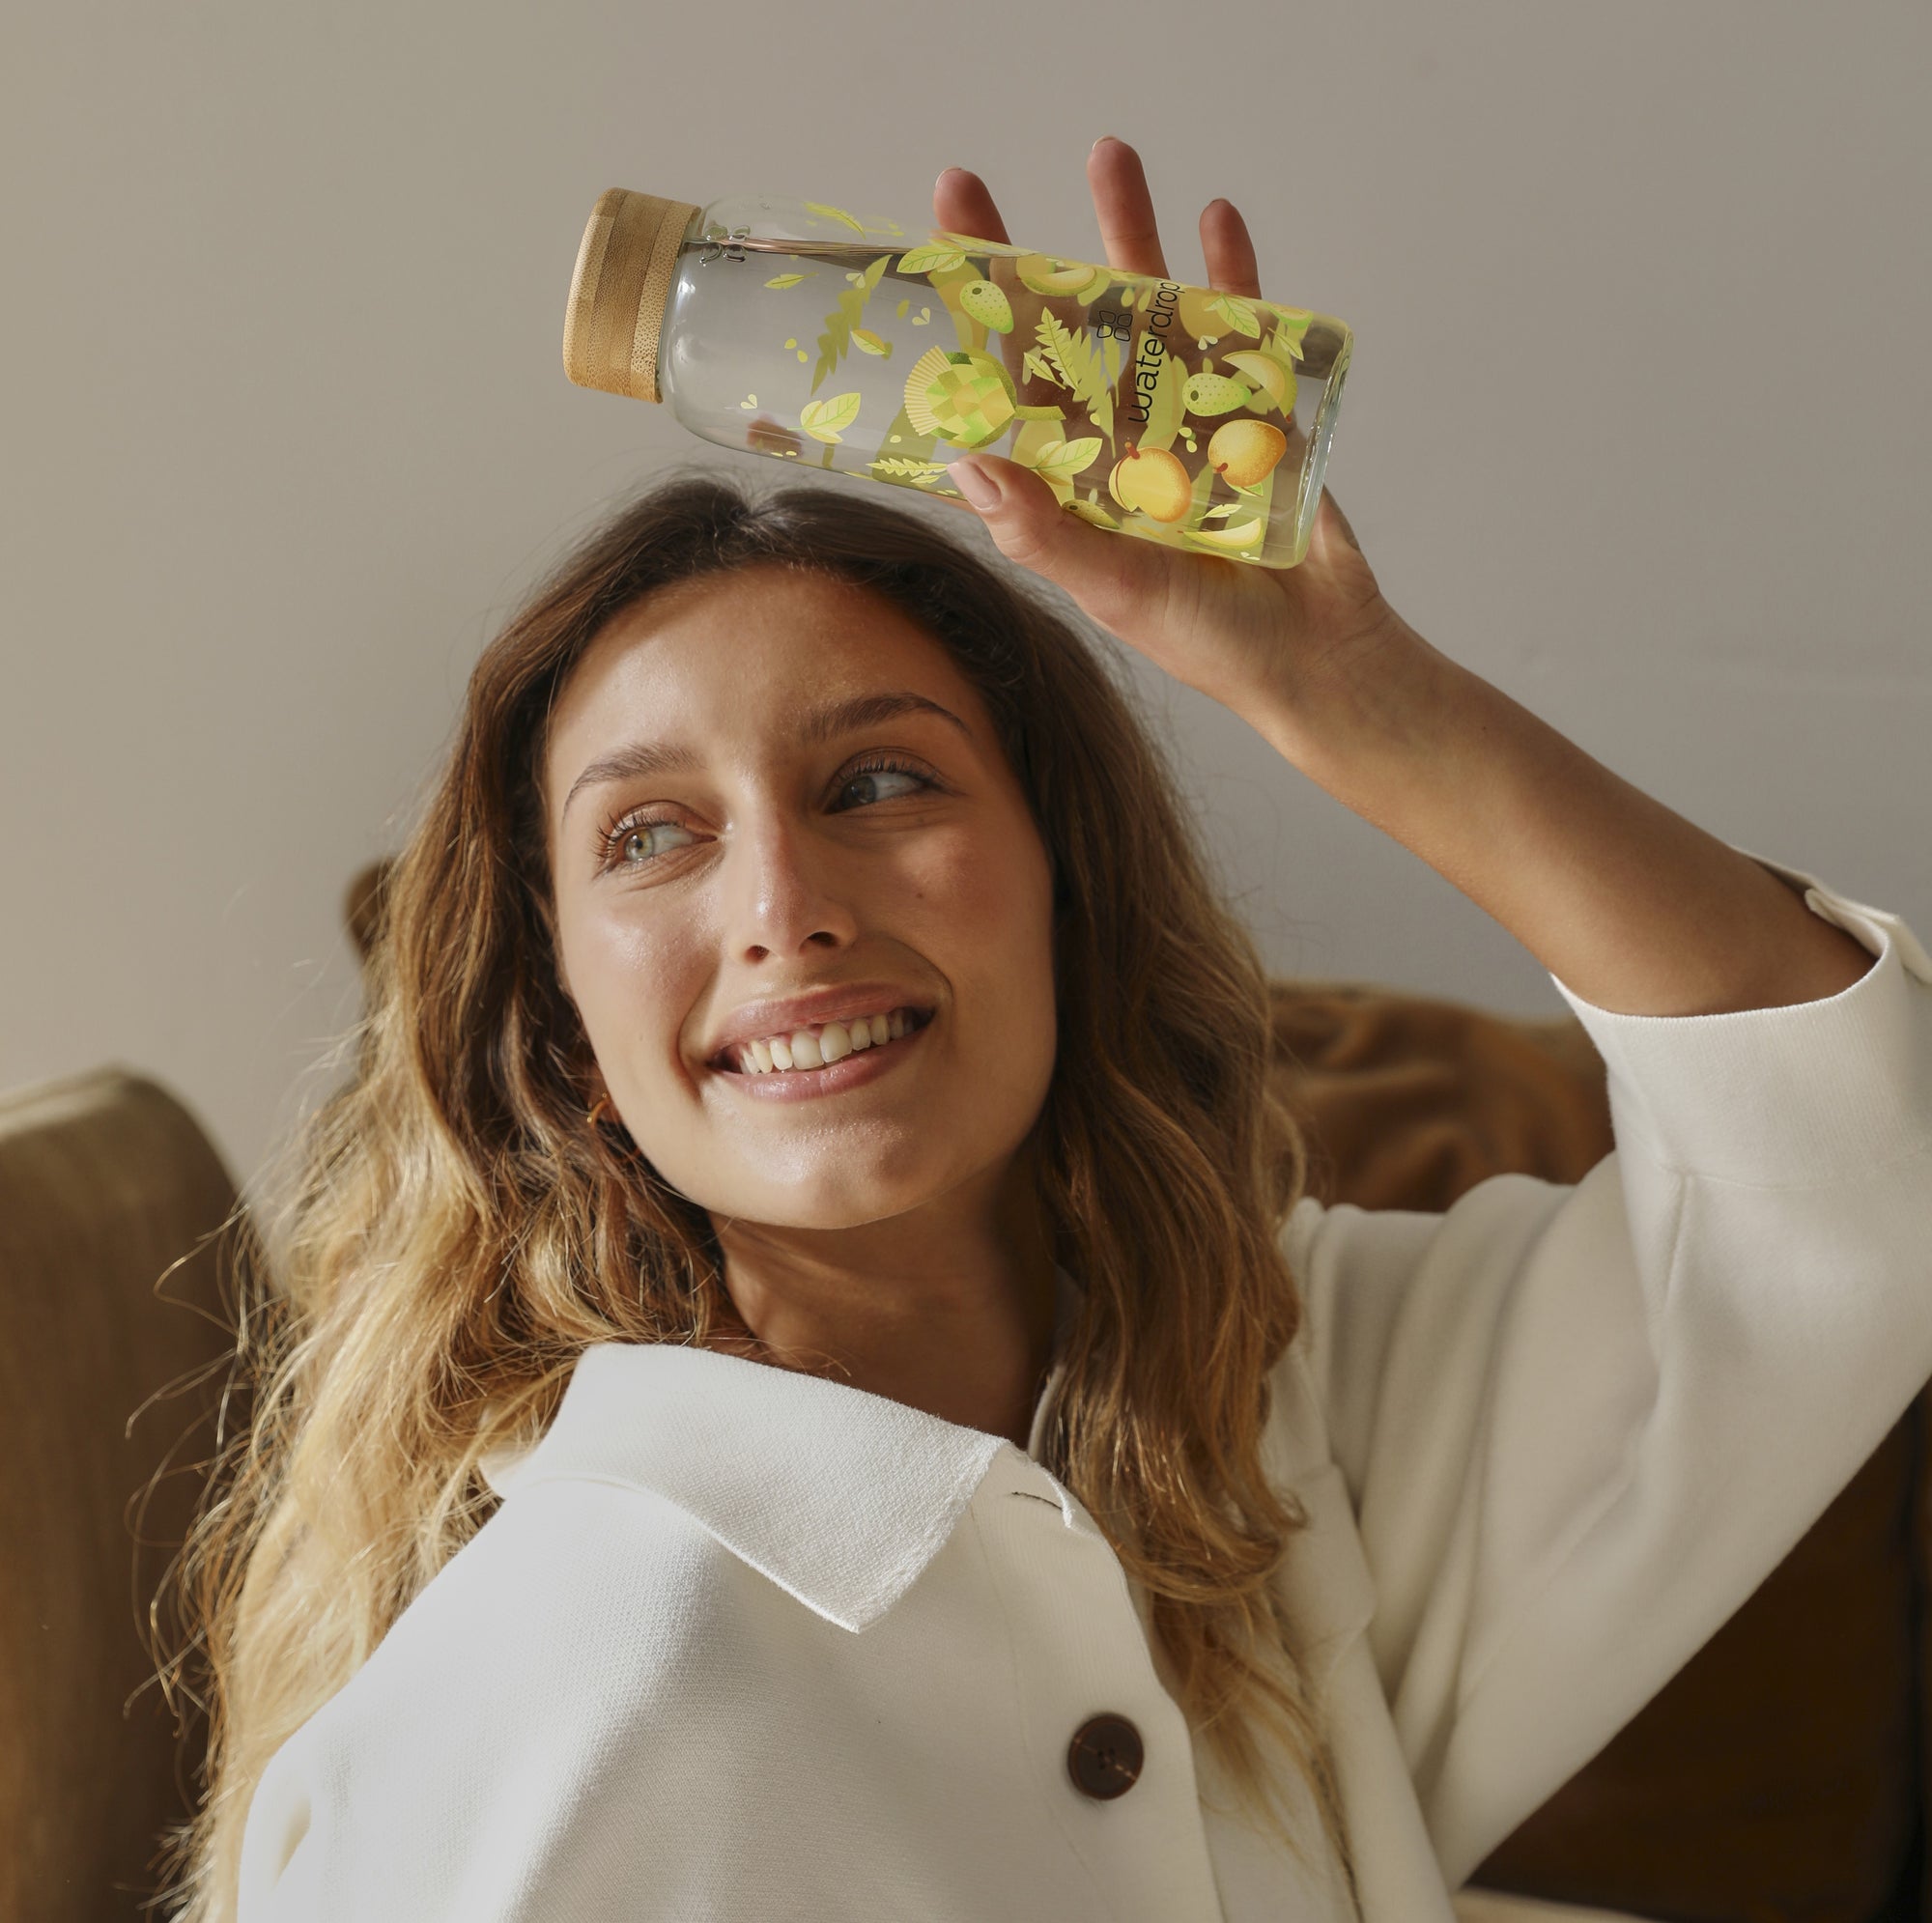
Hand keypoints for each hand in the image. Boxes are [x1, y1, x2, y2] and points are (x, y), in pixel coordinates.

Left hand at [932, 137, 1410, 719]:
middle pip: (1061, 335)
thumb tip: (968, 464)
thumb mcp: (1116, 590)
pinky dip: (1233, 275)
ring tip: (1108, 157)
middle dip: (1026, 260)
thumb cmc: (1213, 643)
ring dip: (1130, 238)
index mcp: (1074, 487)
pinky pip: (1241, 329)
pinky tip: (1216, 220)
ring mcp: (1189, 421)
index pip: (1003, 394)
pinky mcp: (1258, 413)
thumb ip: (1045, 532)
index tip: (922, 274)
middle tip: (971, 184)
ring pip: (1147, 314)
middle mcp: (1121, 445)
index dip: (963, 333)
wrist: (1320, 657)